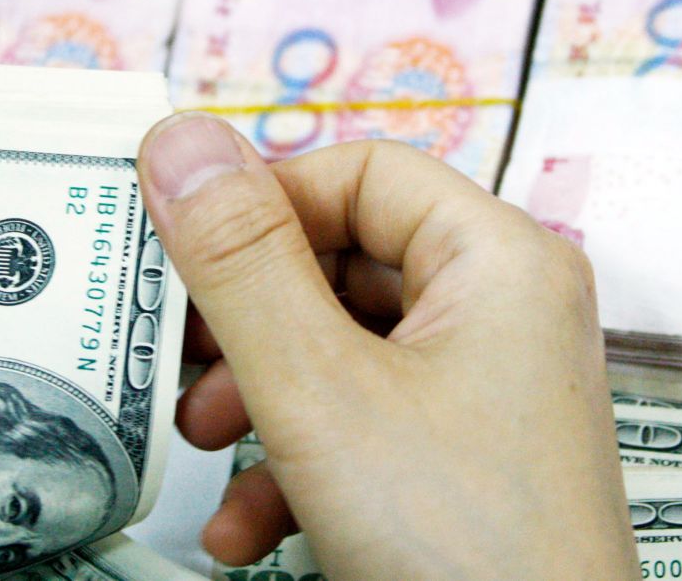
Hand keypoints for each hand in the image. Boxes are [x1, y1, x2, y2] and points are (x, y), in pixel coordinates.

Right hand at [138, 114, 638, 580]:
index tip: (177, 249)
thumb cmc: (464, 548)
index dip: (264, 201)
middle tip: (174, 356)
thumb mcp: (320, 392)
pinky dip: (296, 465)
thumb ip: (242, 264)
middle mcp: (507, 315)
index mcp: (500, 262)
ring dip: (257, 401)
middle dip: (246, 320)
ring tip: (203, 448)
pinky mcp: (466, 468)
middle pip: (345, 263)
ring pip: (342, 354)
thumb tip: (179, 140)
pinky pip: (364, 429)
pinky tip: (244, 529)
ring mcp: (490, 396)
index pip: (363, 170)